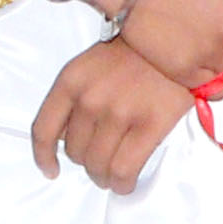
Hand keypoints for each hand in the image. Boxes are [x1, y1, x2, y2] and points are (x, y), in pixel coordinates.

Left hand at [29, 34, 197, 193]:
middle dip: (87, 162)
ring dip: (104, 177)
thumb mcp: (92, 65)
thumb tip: (66, 139)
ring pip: (97, 166)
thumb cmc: (136, 54)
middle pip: (74, 153)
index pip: (44, 130)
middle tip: (101, 160)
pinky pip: (123, 170)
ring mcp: (119, 113)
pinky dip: (121, 183)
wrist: (178, 40)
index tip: (50, 170)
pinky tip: (125, 183)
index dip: (43, 157)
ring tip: (113, 175)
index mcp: (71, 81)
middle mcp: (90, 98)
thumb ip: (75, 97)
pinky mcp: (148, 125)